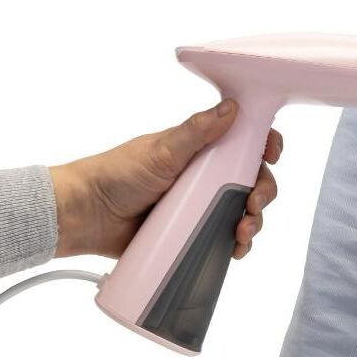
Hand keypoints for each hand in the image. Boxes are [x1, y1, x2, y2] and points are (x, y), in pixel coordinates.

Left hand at [49, 99, 281, 259]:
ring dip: (253, 220)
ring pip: (242, 211)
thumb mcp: (161, 150)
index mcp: (200, 151)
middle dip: (262, 191)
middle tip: (254, 203)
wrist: (85, 216)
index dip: (263, 147)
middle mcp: (204, 177)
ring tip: (242, 232)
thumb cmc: (118, 175)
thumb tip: (233, 107)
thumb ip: (196, 131)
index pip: (242, 143)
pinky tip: (236, 249)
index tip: (272, 154)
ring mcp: (198, 207)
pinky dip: (236, 244)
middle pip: (250, 180)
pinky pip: (222, 238)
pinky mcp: (190, 234)